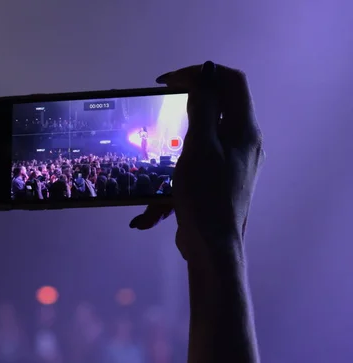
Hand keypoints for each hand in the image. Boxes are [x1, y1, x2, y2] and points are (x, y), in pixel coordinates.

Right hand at [130, 61, 263, 260]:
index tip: (171, 81)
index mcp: (244, 130)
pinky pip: (202, 158)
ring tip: (161, 142)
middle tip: (165, 101)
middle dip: (191, 99)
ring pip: (208, 132)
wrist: (212, 245)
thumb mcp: (199, 146)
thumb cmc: (205, 194)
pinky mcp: (224, 178)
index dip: (202, 73)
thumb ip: (203, 109)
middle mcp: (245, 142)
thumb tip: (205, 77)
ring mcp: (236, 161)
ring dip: (182, 133)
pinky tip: (163, 177)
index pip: (232, 82)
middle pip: (222, 104)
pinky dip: (181, 162)